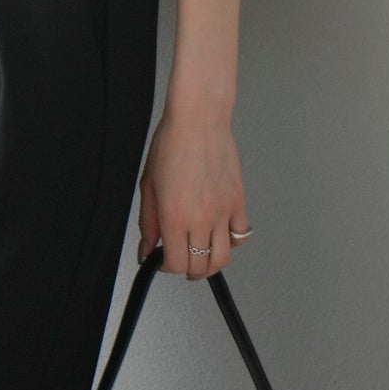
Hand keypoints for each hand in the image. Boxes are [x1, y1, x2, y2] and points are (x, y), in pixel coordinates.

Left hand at [135, 103, 248, 279]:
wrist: (198, 120)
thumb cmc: (172, 143)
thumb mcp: (149, 185)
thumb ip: (148, 222)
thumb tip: (147, 248)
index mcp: (174, 216)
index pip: (175, 263)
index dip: (166, 267)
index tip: (162, 260)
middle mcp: (201, 218)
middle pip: (199, 266)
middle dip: (188, 269)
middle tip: (180, 261)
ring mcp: (223, 212)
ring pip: (223, 258)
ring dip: (211, 265)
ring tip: (202, 258)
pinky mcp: (238, 202)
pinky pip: (241, 235)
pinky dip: (232, 242)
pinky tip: (221, 235)